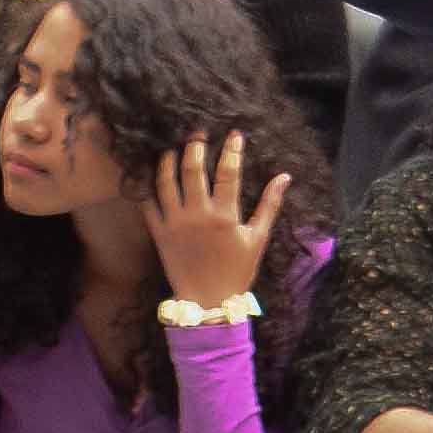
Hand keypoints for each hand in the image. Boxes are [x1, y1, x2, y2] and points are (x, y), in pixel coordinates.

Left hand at [136, 130, 283, 308]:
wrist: (207, 300)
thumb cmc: (237, 270)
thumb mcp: (258, 238)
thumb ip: (270, 205)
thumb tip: (285, 177)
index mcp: (224, 215)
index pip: (228, 173)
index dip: (232, 150)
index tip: (234, 133)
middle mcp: (197, 215)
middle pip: (193, 170)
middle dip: (195, 146)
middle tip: (197, 132)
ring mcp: (175, 223)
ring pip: (166, 182)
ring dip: (168, 160)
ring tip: (172, 147)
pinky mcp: (158, 233)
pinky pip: (148, 204)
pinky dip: (147, 186)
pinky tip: (150, 172)